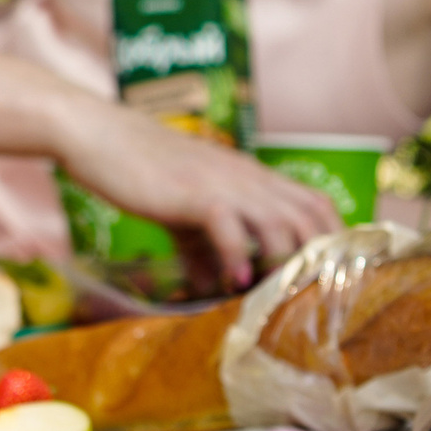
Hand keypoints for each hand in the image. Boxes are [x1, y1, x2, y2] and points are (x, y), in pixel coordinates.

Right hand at [55, 102, 339, 288]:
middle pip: (310, 215)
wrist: (98, 134)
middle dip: (319, 258)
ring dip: (283, 262)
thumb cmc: (137, 168)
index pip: (314, 202)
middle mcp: (246, 177)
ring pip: (280, 222)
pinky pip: (229, 226)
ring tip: (273, 293)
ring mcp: (222, 184)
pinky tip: (231, 283)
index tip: (330, 274)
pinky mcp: (193, 193)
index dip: (332, 237)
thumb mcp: (179, 211)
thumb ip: (202, 247)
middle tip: (308, 296)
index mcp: (249, 176)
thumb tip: (213, 287)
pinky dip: (237, 257)